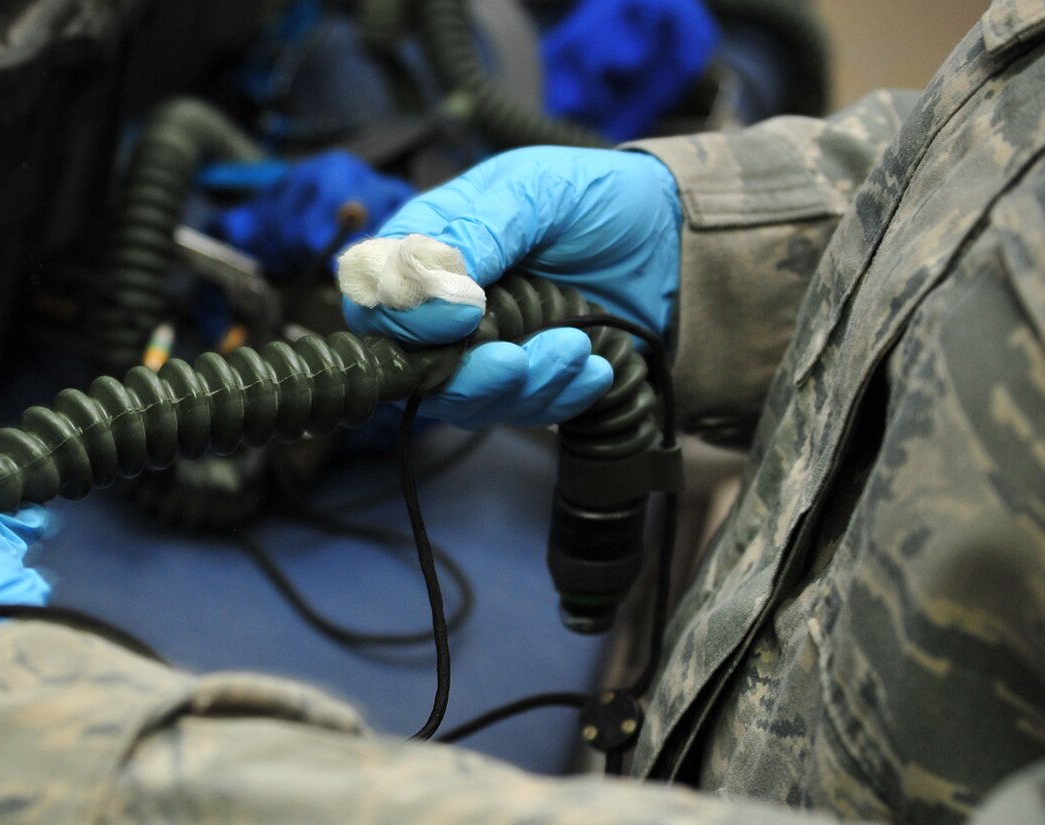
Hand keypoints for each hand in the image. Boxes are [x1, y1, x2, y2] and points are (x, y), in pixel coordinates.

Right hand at [341, 148, 682, 428]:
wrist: (670, 237)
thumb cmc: (593, 198)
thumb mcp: (536, 191)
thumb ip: (480, 230)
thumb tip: (440, 294)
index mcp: (425, 250)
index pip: (374, 303)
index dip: (407, 324)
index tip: (465, 317)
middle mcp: (441, 311)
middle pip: (415, 370)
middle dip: (471, 378)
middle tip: (520, 362)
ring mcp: (480, 352)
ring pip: (467, 404)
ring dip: (525, 388)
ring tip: (578, 349)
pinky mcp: (524, 384)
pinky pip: (521, 413)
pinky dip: (560, 399)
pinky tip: (595, 368)